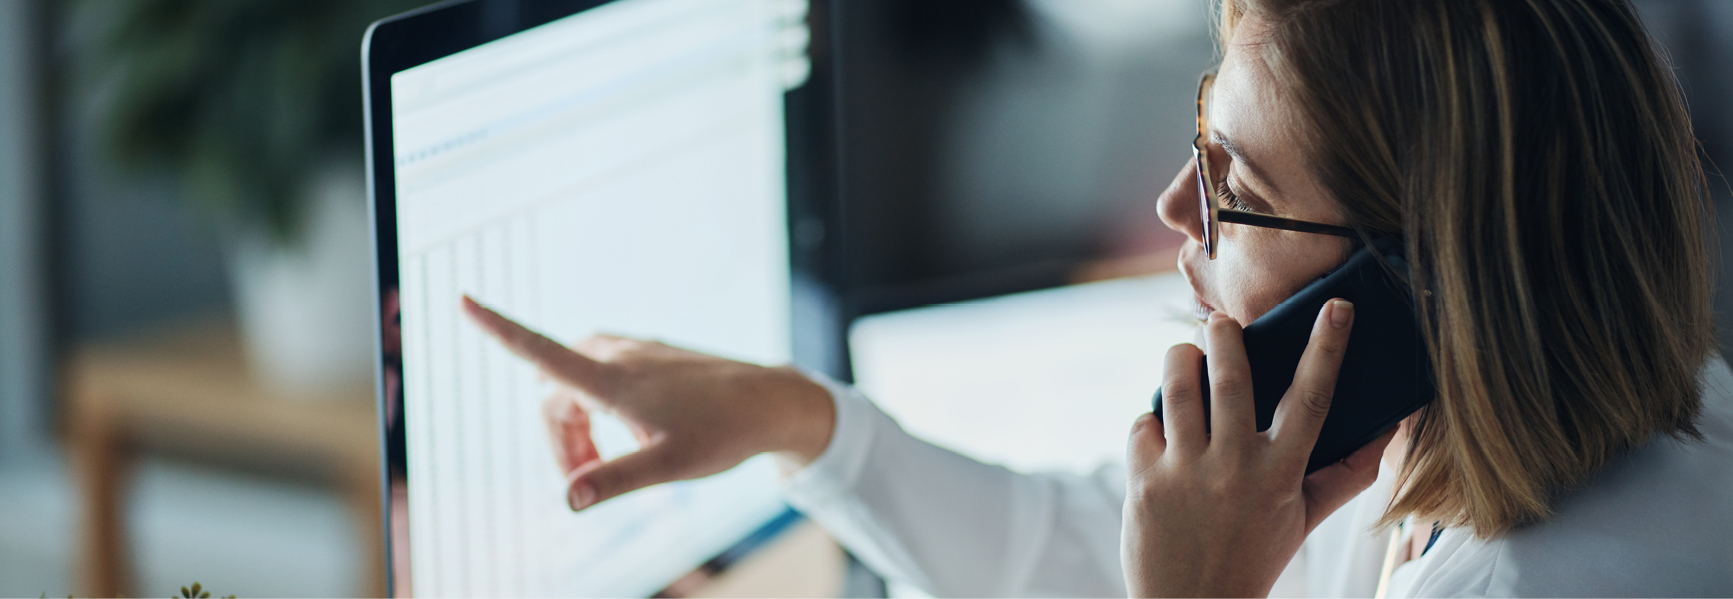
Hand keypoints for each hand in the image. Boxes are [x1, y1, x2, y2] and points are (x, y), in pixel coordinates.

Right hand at [460, 296, 835, 510]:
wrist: (772, 402)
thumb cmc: (724, 434)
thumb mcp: (669, 466)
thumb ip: (615, 480)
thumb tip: (567, 498)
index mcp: (614, 380)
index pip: (541, 352)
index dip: (499, 329)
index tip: (462, 300)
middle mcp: (619, 356)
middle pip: (553, 394)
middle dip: (558, 440)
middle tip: (585, 481)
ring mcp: (635, 352)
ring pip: (576, 386)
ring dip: (577, 426)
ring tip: (610, 460)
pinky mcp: (650, 355)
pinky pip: (602, 376)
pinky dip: (600, 410)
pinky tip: (636, 434)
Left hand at [1121, 300, 1394, 597]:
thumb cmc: (1253, 556)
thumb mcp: (1303, 519)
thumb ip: (1344, 475)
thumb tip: (1387, 432)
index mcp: (1280, 475)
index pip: (1311, 400)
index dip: (1328, 349)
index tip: (1337, 309)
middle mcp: (1233, 469)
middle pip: (1230, 378)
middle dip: (1224, 336)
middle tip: (1221, 321)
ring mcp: (1184, 474)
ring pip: (1177, 388)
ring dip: (1179, 358)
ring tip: (1186, 353)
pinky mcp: (1144, 482)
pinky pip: (1144, 423)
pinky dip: (1151, 418)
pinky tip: (1163, 430)